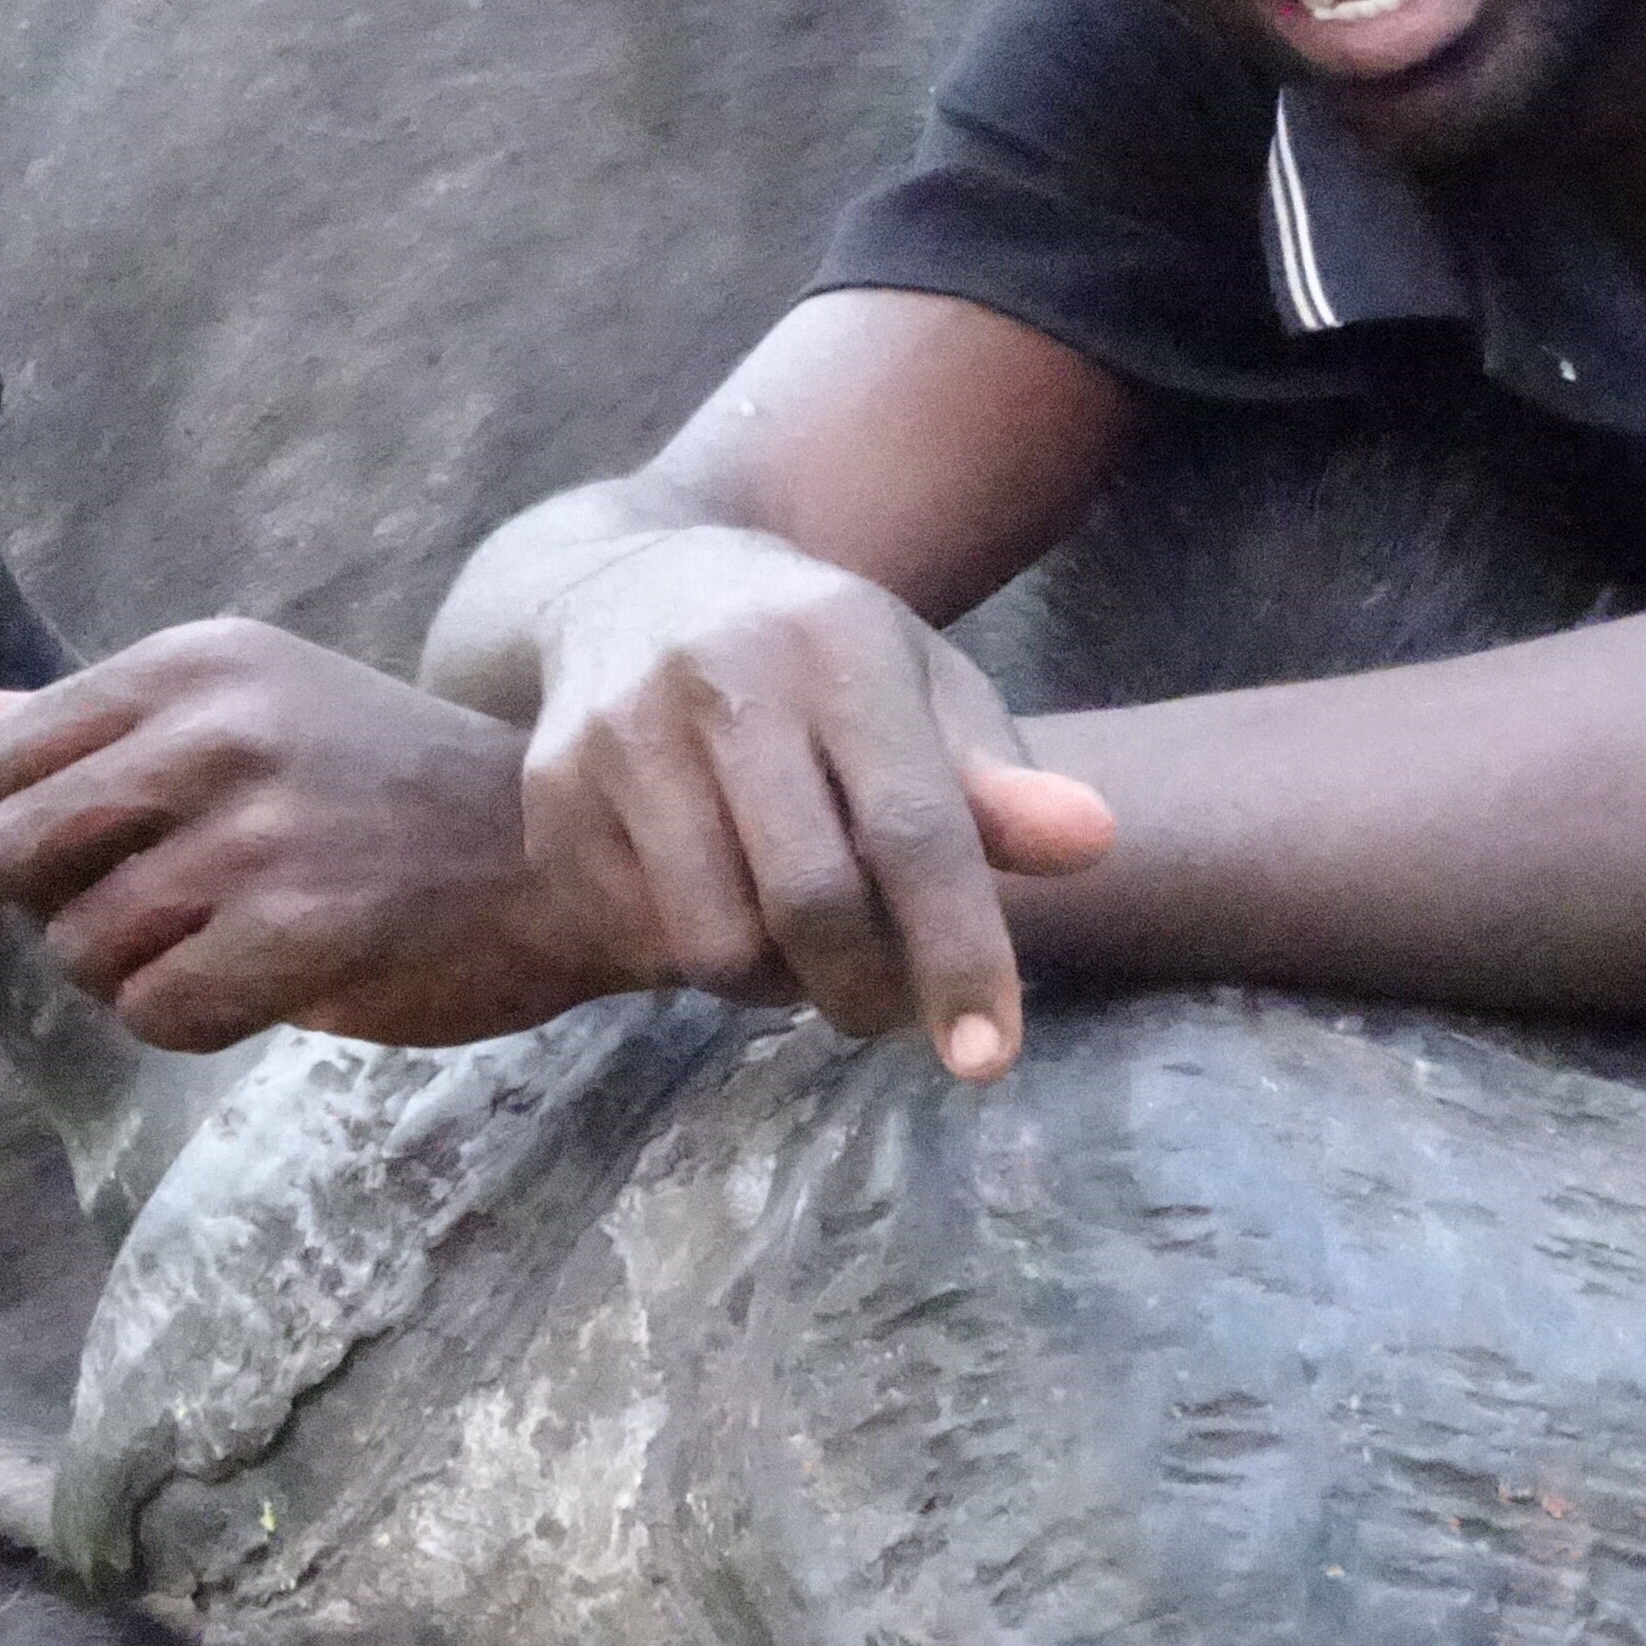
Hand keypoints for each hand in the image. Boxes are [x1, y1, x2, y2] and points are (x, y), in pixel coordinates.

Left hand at [0, 620, 615, 1053]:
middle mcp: (222, 729)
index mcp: (199, 663)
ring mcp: (261, 830)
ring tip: (214, 952)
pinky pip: (154, 1009)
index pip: (1, 754)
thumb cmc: (391, 794)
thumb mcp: (246, 717)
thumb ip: (85, 724)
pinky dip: (185, 1021)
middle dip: (47, 912)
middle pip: (20, 850)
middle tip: (122, 928)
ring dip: (127, 975)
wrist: (568, 855)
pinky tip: (255, 991)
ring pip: (83, 943)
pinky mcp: (301, 931)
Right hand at [519, 527, 1113, 1077]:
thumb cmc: (812, 662)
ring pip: (712, 941)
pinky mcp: (551, 789)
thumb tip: (1094, 843)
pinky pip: (634, 940)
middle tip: (886, 1010)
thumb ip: (998, 781)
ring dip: (774, 986)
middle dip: (866, 990)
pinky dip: (689, 961)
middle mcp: (723, 674)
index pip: (914, 827)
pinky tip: (713, 905)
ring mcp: (621, 729)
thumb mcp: (918, 690)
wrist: (625, 585)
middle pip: (810, 900)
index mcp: (840, 642)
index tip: (987, 1059)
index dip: (958, 953)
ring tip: (796, 947)